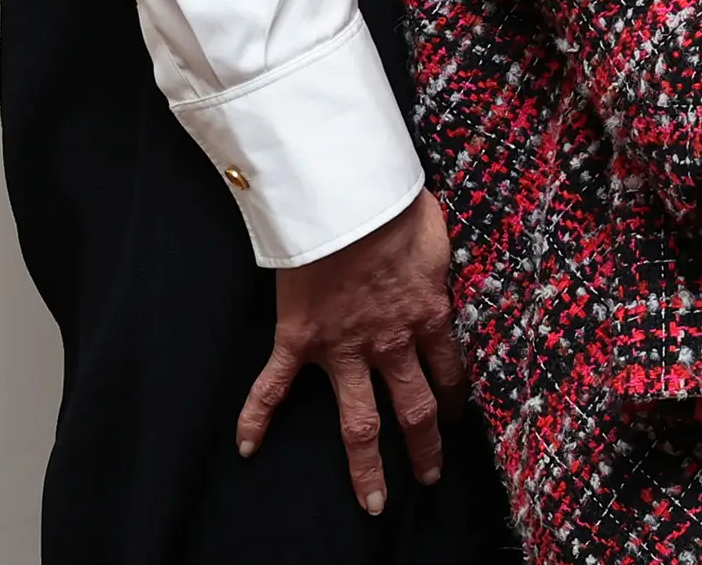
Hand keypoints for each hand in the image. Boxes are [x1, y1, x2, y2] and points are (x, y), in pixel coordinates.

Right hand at [237, 193, 467, 510]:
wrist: (346, 198)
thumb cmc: (392, 205)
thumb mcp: (435, 235)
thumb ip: (436, 263)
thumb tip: (436, 264)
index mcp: (427, 315)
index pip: (448, 369)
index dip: (452, 397)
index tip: (453, 416)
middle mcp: (390, 343)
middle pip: (413, 409)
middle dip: (424, 447)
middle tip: (430, 476)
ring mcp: (344, 348)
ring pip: (360, 421)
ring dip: (367, 465)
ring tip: (374, 501)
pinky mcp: (300, 340)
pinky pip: (275, 387)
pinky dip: (257, 417)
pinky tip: (248, 446)